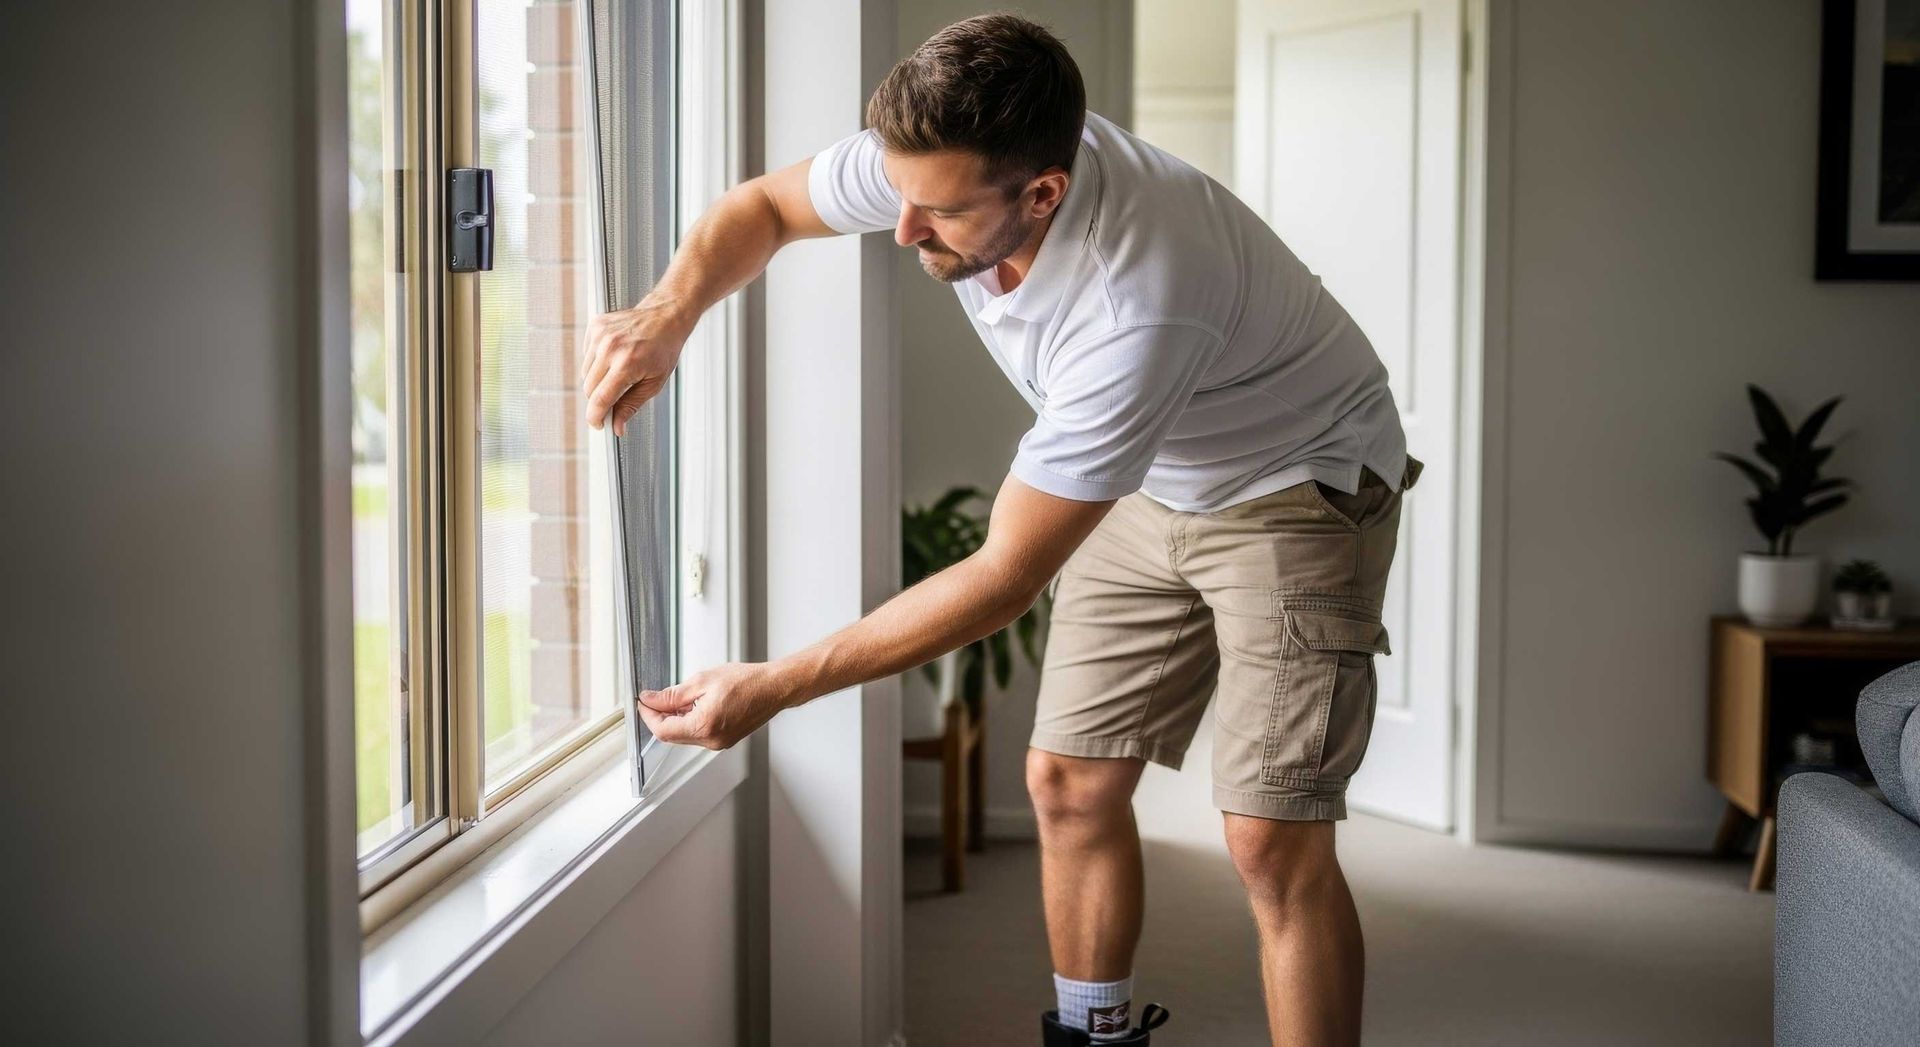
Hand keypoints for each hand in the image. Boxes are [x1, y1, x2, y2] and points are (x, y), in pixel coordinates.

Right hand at [581, 295, 693, 435]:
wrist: (665, 317)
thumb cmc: (663, 350)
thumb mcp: (654, 383)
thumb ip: (631, 405)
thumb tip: (617, 427)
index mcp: (627, 364)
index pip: (600, 398)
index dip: (595, 416)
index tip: (598, 424)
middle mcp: (611, 348)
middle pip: (589, 388)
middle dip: (600, 399)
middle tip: (615, 396)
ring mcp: (601, 335)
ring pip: (585, 373)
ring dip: (598, 379)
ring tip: (620, 370)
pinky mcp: (596, 326)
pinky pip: (587, 355)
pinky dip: (597, 361)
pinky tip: (614, 355)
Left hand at [636, 661, 802, 749]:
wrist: (773, 688)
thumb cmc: (747, 681)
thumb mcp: (702, 681)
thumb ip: (672, 694)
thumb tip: (651, 699)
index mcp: (704, 726)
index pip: (662, 730)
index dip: (648, 715)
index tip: (643, 701)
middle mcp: (711, 741)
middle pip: (671, 736)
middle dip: (660, 717)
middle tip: (656, 698)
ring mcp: (719, 743)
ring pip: (684, 736)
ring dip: (675, 719)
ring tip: (680, 698)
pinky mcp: (724, 740)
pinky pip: (698, 735)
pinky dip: (690, 721)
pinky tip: (694, 705)